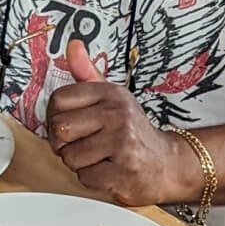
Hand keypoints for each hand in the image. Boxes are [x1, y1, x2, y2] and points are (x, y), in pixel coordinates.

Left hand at [45, 39, 197, 206]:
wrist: (167, 163)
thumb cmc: (134, 132)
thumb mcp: (113, 98)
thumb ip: (88, 73)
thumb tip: (74, 46)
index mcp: (112, 93)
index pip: (58, 100)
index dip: (57, 117)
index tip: (71, 124)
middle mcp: (118, 113)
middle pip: (59, 129)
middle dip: (65, 144)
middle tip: (85, 144)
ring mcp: (122, 141)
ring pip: (69, 156)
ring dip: (80, 164)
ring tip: (99, 157)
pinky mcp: (124, 169)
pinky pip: (84, 178)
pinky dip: (92, 179)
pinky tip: (108, 169)